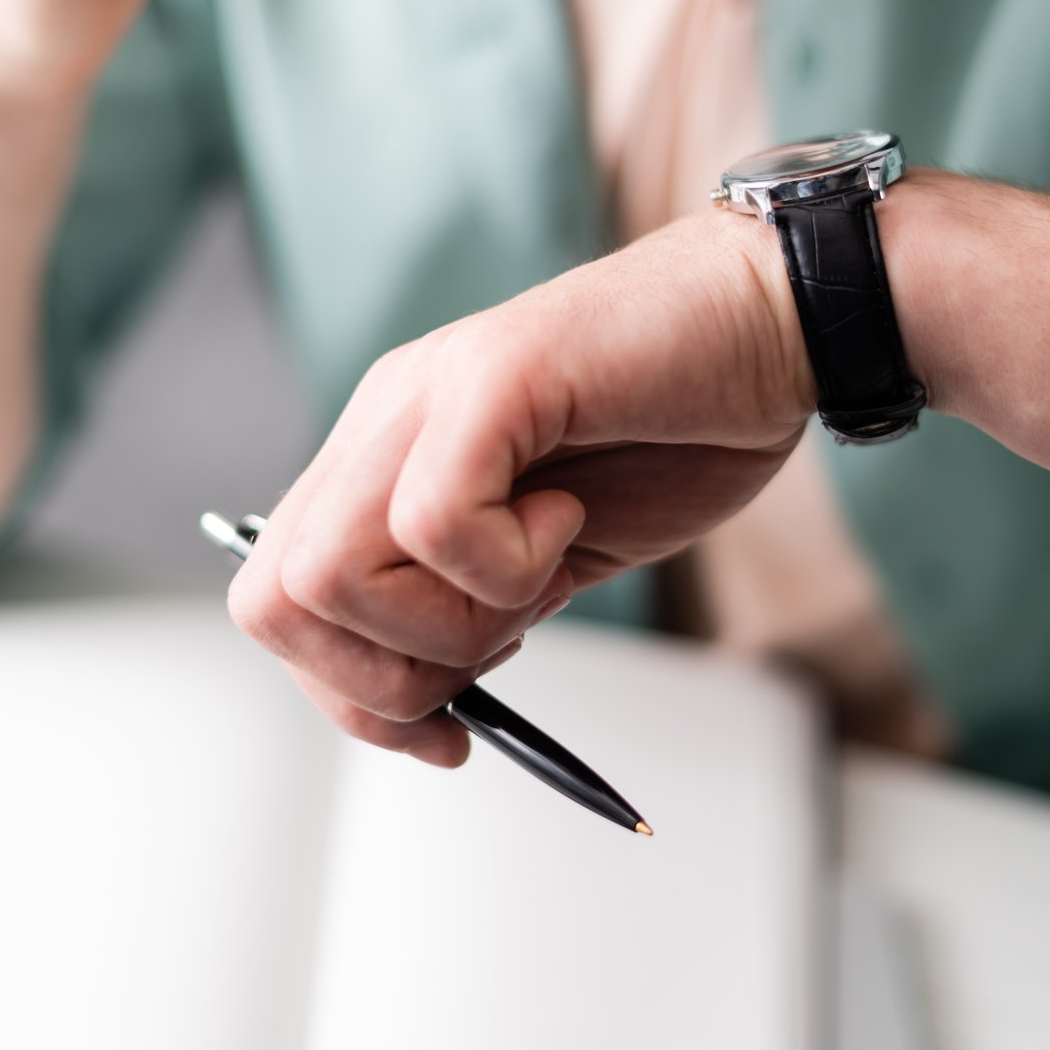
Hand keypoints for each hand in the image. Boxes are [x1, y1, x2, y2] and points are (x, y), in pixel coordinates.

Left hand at [228, 214, 817, 762]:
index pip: (279, 605)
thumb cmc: (677, 428)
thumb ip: (469, 611)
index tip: (447, 730)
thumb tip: (416, 710)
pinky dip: (506, 564)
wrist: (772, 319)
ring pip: (328, 572)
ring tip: (543, 567)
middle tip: (501, 643)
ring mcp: (427, 394)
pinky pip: (431, 520)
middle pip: (276, 601)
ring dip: (449, 622)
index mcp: (381, 462)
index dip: (351, 697)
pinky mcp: (493, 378)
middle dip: (387, 678)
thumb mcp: (546, 556)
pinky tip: (570, 521)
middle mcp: (382, 423)